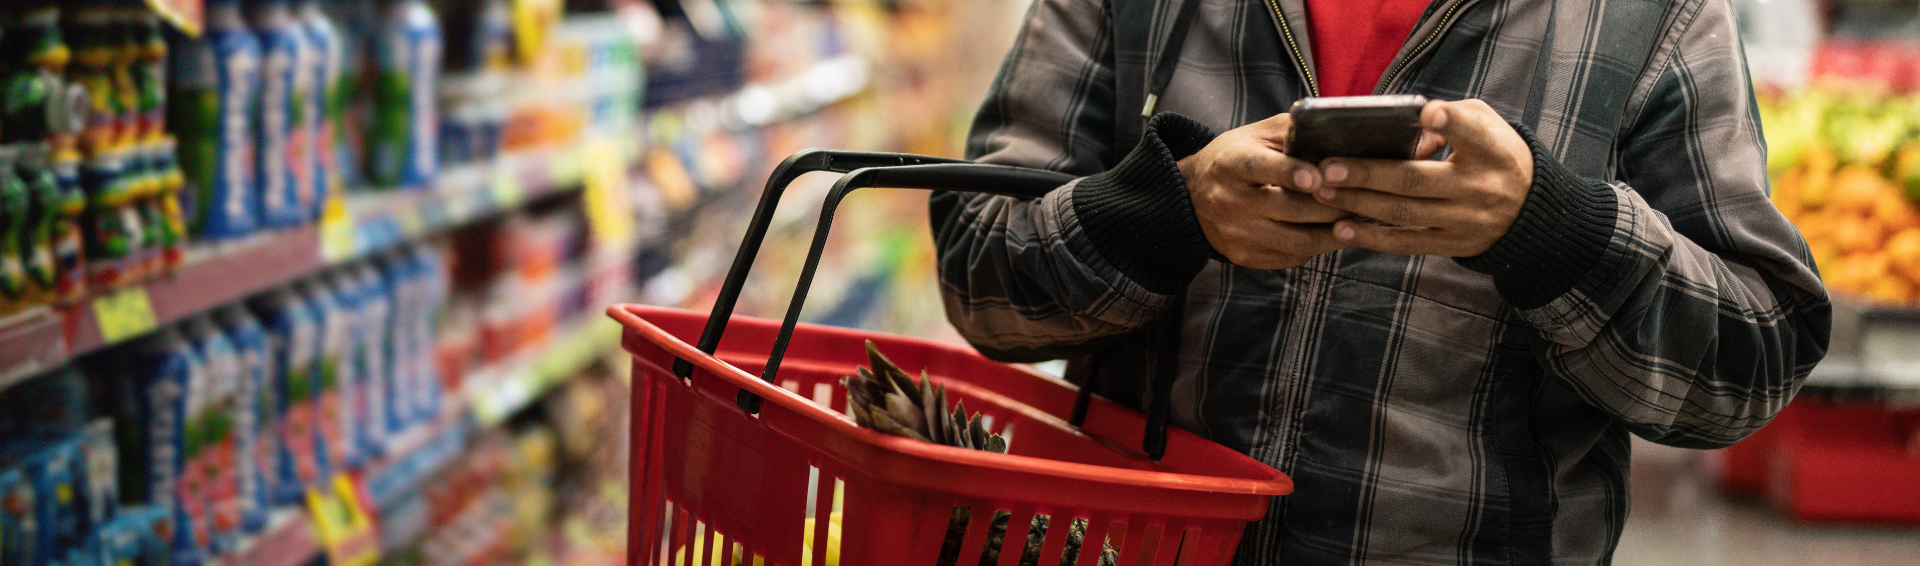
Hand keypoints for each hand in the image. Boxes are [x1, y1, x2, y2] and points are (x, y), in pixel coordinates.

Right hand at [1180, 113, 1348, 268]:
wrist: (1192, 196)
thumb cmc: (1234, 158)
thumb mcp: (1255, 135)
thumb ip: (1292, 132)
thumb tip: (1336, 135)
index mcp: (1230, 163)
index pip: (1261, 168)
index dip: (1291, 173)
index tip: (1318, 178)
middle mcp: (1228, 201)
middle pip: (1288, 209)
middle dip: (1332, 205)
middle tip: (1365, 198)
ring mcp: (1235, 234)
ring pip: (1296, 241)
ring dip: (1334, 232)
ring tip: (1360, 220)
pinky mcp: (1243, 256)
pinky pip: (1291, 257)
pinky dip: (1318, 246)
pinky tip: (1336, 233)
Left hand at [1298, 99, 1533, 257]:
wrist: (1531, 211)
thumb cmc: (1496, 156)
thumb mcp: (1488, 127)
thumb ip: (1451, 116)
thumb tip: (1402, 120)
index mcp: (1491, 150)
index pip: (1471, 133)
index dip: (1449, 123)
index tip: (1427, 112)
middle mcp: (1479, 187)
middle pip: (1415, 179)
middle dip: (1367, 174)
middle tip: (1327, 167)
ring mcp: (1465, 220)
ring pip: (1403, 212)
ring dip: (1358, 203)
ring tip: (1322, 192)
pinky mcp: (1452, 245)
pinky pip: (1406, 243)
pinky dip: (1372, 237)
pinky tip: (1342, 228)